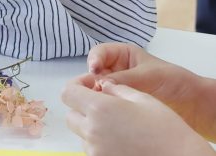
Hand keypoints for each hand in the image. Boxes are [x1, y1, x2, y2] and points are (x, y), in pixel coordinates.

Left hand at [62, 80, 211, 155]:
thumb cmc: (167, 130)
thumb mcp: (143, 98)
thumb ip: (117, 88)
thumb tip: (103, 85)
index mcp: (99, 109)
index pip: (68, 93)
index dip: (78, 85)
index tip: (92, 85)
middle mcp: (92, 131)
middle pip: (71, 115)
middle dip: (83, 107)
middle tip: (105, 105)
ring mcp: (96, 151)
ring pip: (81, 134)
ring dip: (91, 127)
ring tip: (118, 125)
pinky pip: (92, 150)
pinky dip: (100, 143)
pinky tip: (121, 140)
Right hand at [69, 43, 215, 138]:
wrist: (193, 104)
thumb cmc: (174, 82)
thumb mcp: (149, 75)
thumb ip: (124, 78)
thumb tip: (98, 83)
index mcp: (123, 55)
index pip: (100, 53)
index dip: (94, 60)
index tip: (94, 70)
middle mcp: (117, 70)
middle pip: (94, 71)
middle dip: (92, 79)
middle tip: (93, 89)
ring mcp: (118, 87)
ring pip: (97, 87)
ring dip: (97, 93)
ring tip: (100, 100)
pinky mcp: (120, 102)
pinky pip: (106, 101)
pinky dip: (104, 104)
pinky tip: (107, 108)